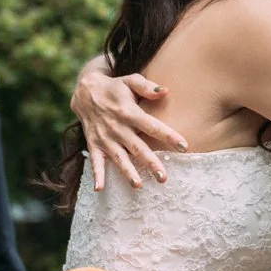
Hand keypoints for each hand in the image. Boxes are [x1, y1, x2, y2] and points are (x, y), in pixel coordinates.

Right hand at [71, 62, 187, 190]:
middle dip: (150, 162)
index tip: (184, 146)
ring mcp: (105, 138)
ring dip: (127, 172)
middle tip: (163, 177)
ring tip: (138, 185)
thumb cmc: (115, 87)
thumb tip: (165, 91)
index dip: (168, 136)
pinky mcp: (94, 144)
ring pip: (119, 158)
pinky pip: (95, 161)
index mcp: (129, 112)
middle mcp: (117, 127)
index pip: (152, 126)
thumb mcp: (130, 81)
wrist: (85, 92)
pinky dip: (97, 175)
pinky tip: (100, 189)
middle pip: (137, 147)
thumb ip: (147, 87)